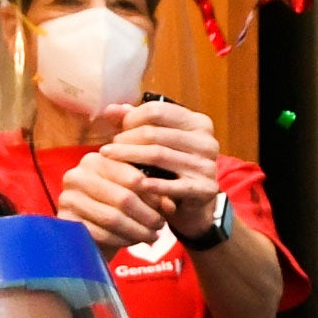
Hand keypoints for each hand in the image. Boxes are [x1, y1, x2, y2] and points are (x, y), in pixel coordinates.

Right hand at [58, 143, 172, 254]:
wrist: (88, 230)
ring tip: (152, 236)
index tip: (166, 207)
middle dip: (147, 216)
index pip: (132, 177)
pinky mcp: (66, 221)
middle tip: (160, 226)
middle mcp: (78, 175)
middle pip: (124, 198)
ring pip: (113, 218)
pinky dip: (122, 240)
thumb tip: (170, 205)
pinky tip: (133, 242)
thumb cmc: (117, 207)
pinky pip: (101, 234)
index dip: (153, 195)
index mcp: (96, 160)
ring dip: (138, 231)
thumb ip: (154, 195)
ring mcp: (68, 198)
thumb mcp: (136, 195)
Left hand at [100, 98, 220, 239]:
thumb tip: (110, 110)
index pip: (157, 110)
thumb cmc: (172, 170)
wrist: (195, 206)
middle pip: (155, 133)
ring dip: (129, 157)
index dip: (132, 118)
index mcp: (198, 122)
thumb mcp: (157, 142)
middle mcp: (207, 141)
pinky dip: (149, 184)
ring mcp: (207, 165)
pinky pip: (170, 184)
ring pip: (158, 155)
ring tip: (111, 160)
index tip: (118, 130)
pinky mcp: (204, 189)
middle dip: (126, 140)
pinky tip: (133, 183)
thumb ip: (135, 123)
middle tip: (109, 148)